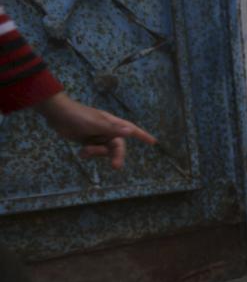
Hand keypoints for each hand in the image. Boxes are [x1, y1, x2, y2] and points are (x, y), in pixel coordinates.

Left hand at [35, 92, 156, 169]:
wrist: (57, 114)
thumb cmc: (78, 116)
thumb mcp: (96, 124)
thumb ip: (113, 129)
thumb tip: (130, 131)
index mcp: (112, 123)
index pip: (131, 130)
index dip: (143, 136)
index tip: (153, 142)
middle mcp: (107, 130)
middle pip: (117, 146)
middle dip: (116, 156)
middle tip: (115, 167)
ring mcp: (98, 136)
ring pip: (105, 151)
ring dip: (97, 154)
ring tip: (85, 152)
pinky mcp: (88, 141)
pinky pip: (94, 152)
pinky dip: (89, 154)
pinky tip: (81, 153)